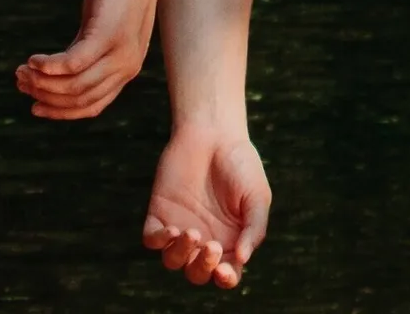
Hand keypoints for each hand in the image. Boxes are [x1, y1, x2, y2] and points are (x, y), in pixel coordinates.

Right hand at [14, 0, 159, 120]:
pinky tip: (33, 60)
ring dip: (42, 83)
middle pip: (79, 99)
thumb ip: (86, 50)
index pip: (90, 107)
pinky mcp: (107, 35)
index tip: (35, 106)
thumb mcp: (104, 26)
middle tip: (21, 83)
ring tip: (21, 71)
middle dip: (45, 96)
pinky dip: (49, 66)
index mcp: (125, 70)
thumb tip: (59, 69)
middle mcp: (125, 68)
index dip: (60, 111)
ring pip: (73, 86)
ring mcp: (118, 53)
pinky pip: (72, 63)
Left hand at [144, 122, 271, 288]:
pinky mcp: (160, 213)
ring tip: (193, 233)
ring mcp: (180, 227)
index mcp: (229, 241)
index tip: (224, 269)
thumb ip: (254, 228)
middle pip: (197, 272)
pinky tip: (172, 228)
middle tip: (210, 245)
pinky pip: (152, 239)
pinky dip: (159, 241)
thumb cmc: (240, 164)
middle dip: (203, 267)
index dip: (225, 279)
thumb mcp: (257, 196)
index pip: (225, 274)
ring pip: (173, 260)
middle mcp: (203, 239)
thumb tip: (242, 260)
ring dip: (181, 254)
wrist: (213, 130)